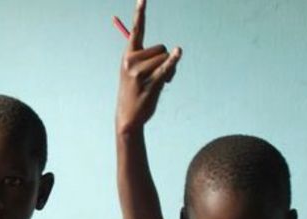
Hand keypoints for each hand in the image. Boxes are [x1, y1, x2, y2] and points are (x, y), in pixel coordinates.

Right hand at [116, 0, 181, 134]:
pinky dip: (173, 62)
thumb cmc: (134, 93)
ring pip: (166, 58)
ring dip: (170, 69)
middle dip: (165, 59)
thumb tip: (175, 51)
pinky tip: (178, 54)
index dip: (140, 14)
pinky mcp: (151, 83)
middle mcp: (131, 61)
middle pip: (161, 48)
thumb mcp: (134, 73)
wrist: (128, 117)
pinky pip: (166, 67)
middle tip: (159, 75)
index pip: (136, 31)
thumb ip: (148, 59)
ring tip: (161, 83)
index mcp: (128, 56)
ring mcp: (140, 73)